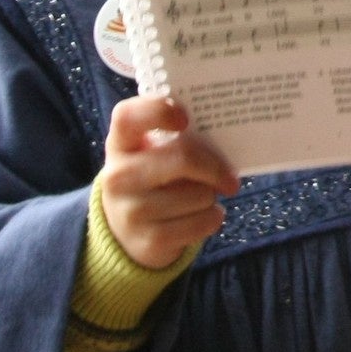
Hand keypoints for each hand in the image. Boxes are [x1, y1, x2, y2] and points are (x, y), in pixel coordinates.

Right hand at [97, 95, 237, 269]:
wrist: (126, 233)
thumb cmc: (154, 179)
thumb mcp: (153, 154)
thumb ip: (177, 137)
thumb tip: (227, 130)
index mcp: (121, 144)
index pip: (128, 116)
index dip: (158, 111)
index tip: (185, 118)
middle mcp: (119, 176)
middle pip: (182, 158)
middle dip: (215, 167)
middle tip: (231, 177)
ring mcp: (131, 211)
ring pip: (199, 194)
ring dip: (211, 195)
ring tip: (200, 196)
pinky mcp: (149, 240)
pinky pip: (203, 222)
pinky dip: (213, 218)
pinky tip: (202, 216)